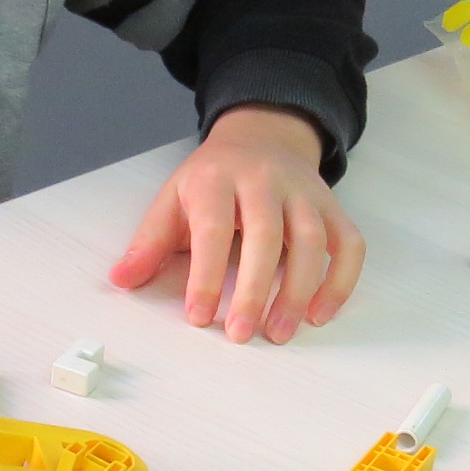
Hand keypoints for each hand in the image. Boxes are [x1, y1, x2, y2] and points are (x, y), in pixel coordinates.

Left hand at [109, 106, 365, 342]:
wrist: (261, 136)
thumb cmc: (212, 179)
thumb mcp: (173, 198)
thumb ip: (150, 241)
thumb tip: (121, 280)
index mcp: (217, 179)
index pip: (213, 229)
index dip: (205, 275)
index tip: (198, 317)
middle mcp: (264, 180)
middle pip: (267, 235)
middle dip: (254, 289)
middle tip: (242, 334)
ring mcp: (304, 192)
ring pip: (312, 240)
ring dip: (299, 291)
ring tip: (280, 332)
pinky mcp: (332, 206)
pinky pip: (348, 243)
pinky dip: (341, 281)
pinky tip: (319, 314)